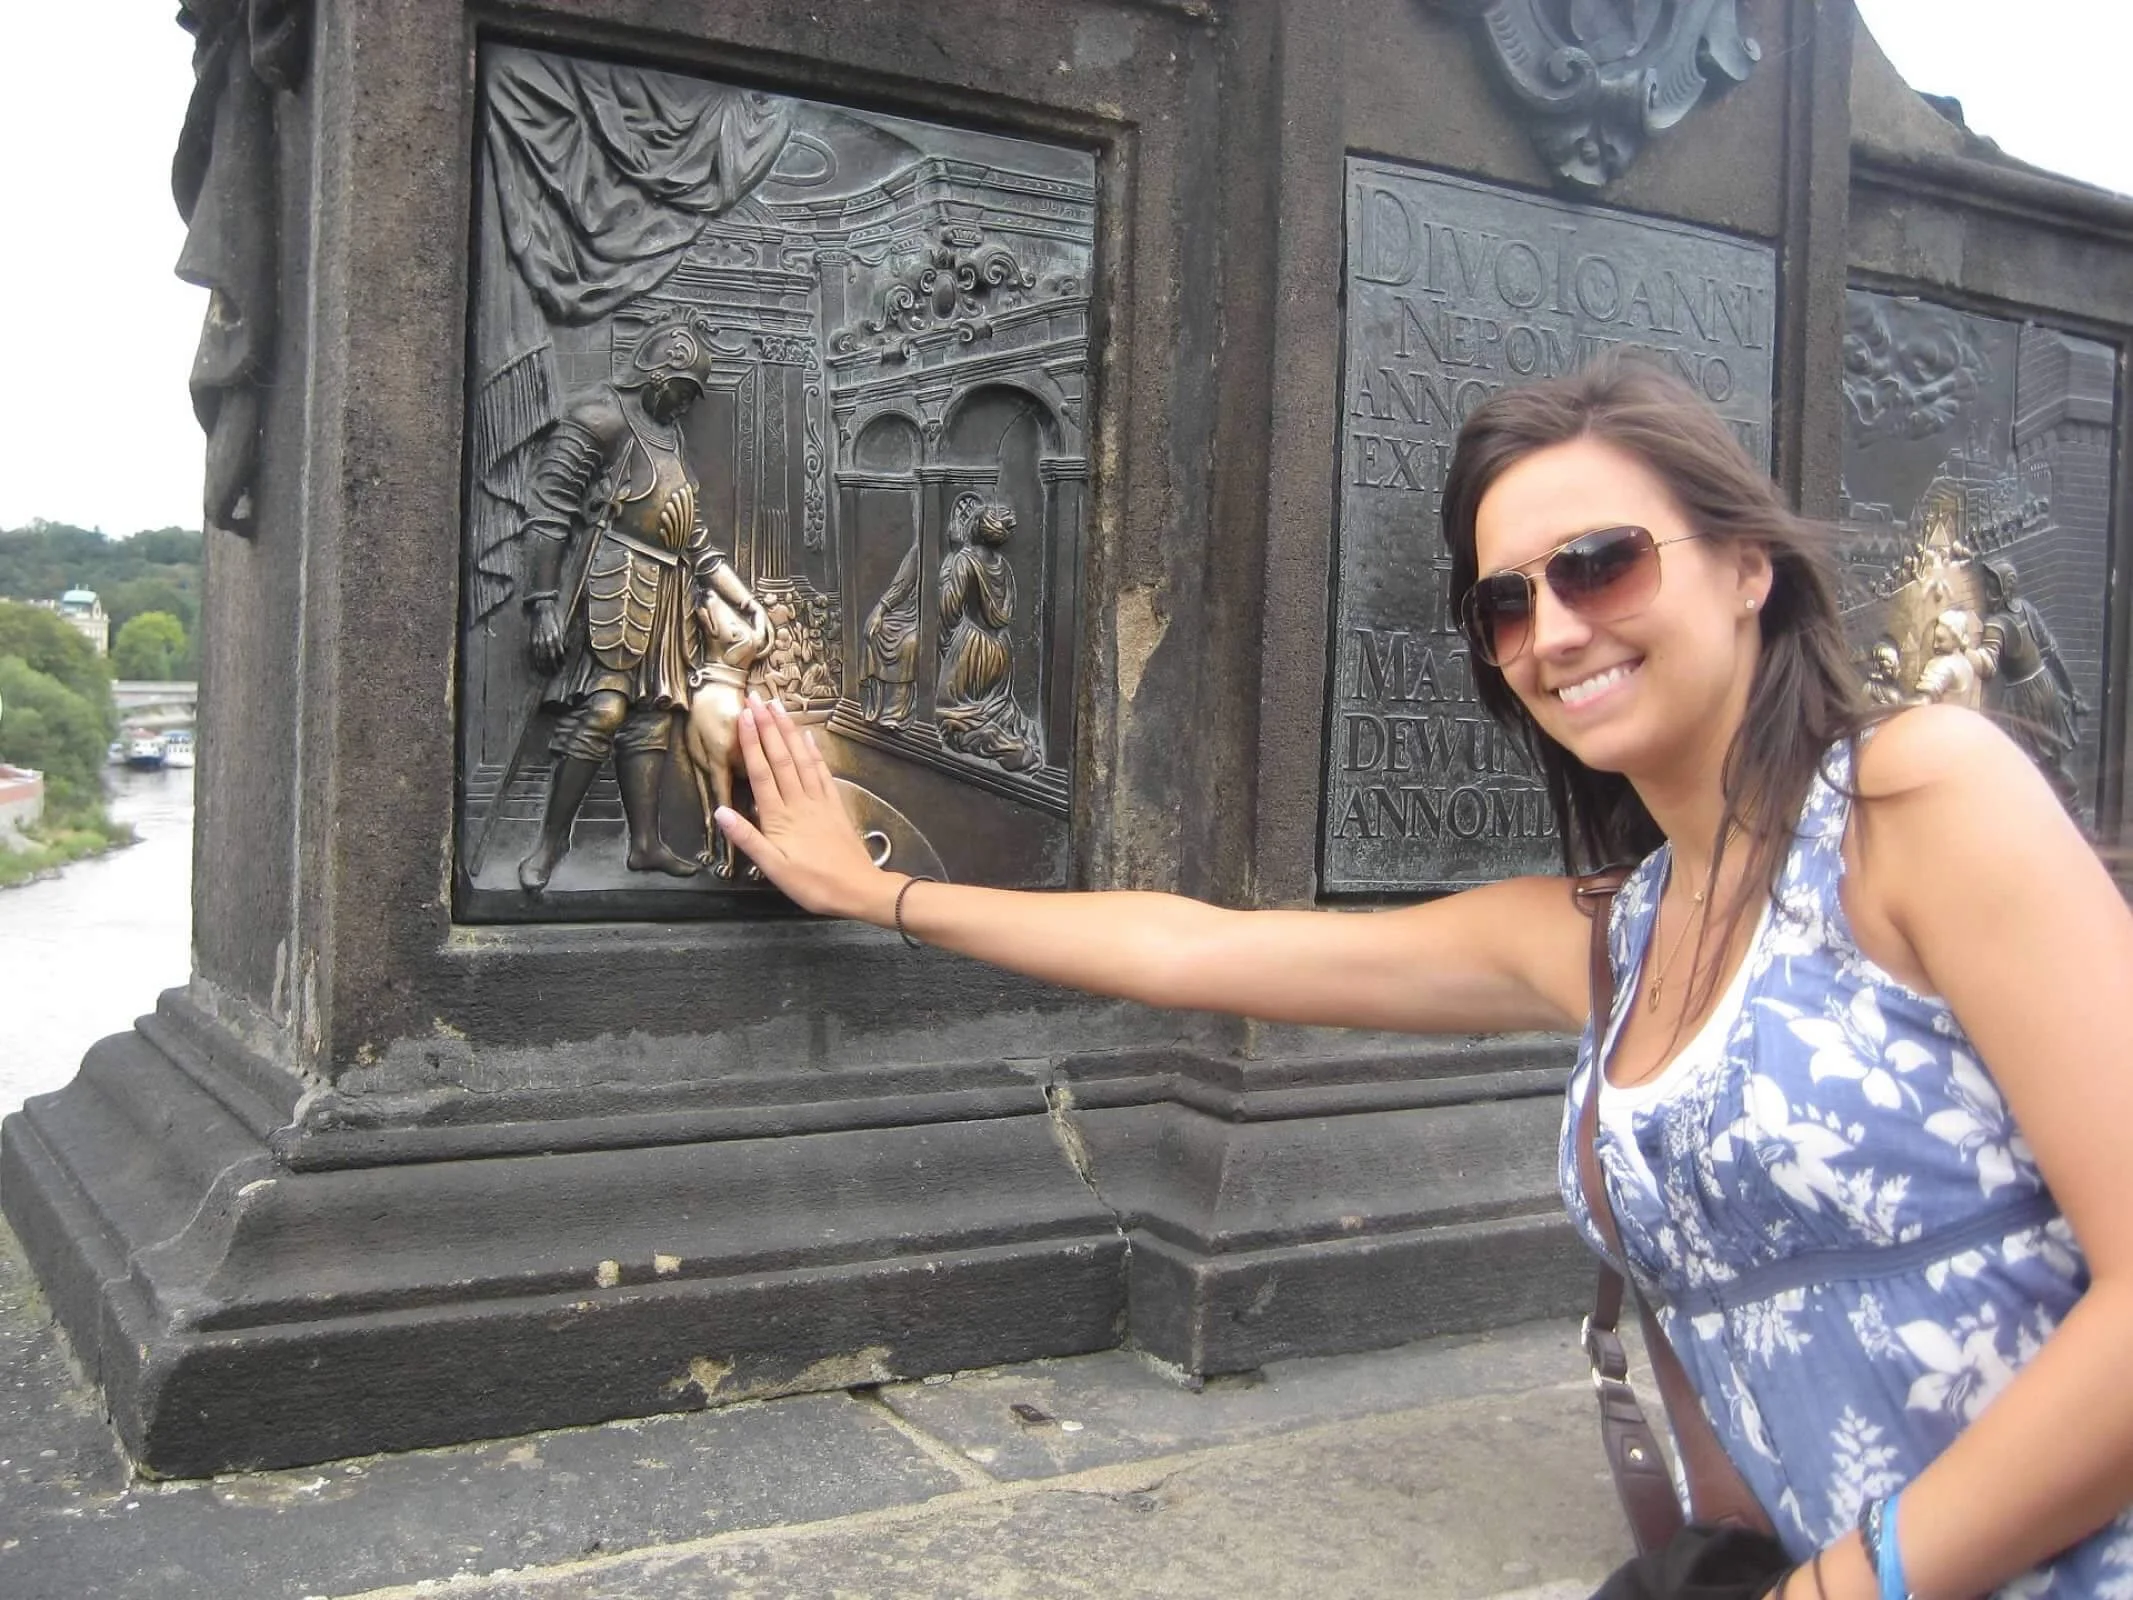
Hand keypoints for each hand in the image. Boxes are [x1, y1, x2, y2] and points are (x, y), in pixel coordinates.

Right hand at [527, 598, 565, 674]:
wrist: (542, 609)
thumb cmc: (554, 617)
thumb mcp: (562, 627)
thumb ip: (563, 638)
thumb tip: (565, 648)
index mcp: (556, 637)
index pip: (559, 653)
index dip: (561, 661)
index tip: (562, 666)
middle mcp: (547, 639)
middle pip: (550, 657)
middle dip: (553, 666)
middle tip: (555, 672)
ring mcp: (538, 640)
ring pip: (541, 656)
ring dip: (544, 665)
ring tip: (546, 671)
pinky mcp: (532, 639)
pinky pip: (534, 652)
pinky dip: (536, 660)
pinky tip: (537, 664)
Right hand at [716, 695, 891, 919]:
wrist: (858, 889)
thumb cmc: (813, 884)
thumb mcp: (774, 869)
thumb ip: (747, 839)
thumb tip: (721, 812)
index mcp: (780, 817)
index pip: (762, 772)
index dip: (752, 742)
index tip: (744, 715)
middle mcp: (799, 802)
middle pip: (781, 757)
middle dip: (768, 726)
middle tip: (757, 698)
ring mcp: (819, 801)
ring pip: (802, 759)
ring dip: (789, 731)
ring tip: (778, 707)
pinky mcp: (834, 806)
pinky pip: (822, 772)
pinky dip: (814, 752)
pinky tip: (809, 737)